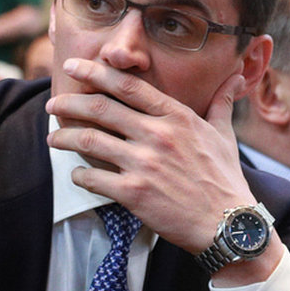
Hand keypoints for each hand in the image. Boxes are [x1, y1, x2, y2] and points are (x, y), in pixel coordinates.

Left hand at [46, 58, 257, 253]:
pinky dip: (78, 174)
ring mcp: (144, 164)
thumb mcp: (223, 134)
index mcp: (177, 117)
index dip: (95, 72)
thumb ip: (221, 102)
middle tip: (53, 104)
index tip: (73, 66)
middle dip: (69, 103)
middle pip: (101, 108)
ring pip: (89, 140)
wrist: (227, 224)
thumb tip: (236, 77)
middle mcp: (157, 135)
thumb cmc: (225, 178)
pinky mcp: (133, 194)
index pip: (128, 86)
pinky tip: (76, 173)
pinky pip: (93, 178)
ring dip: (64, 137)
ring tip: (53, 137)